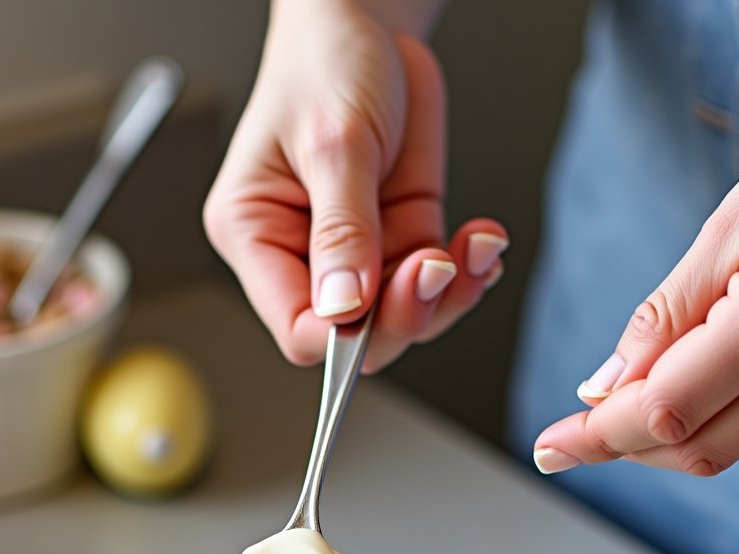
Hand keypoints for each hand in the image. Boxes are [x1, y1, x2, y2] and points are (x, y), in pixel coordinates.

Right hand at [203, 0, 507, 372]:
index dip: (339, 337)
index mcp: (257, 237)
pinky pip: (435, 283)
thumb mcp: (334, 142)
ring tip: (471, 249)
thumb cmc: (324, 64)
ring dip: (447, 295)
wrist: (364, 21)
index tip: (377, 309)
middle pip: (355, 334)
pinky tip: (481, 244)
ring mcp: (359, 252)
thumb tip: (344, 306)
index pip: (296, 326)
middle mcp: (305, 255)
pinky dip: (467, 273)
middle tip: (434, 268)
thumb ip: (342, 229)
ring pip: (403, 317)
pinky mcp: (401, 236)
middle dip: (403, 314)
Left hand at [533, 142, 738, 477]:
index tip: (551, 448)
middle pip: (694, 447)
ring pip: (725, 447)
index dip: (598, 437)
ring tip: (621, 406)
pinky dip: (706, 422)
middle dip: (623, 446)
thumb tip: (602, 388)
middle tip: (571, 435)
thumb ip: (666, 313)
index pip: (664, 410)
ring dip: (662, 439)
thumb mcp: (735, 223)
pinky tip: (680, 391)